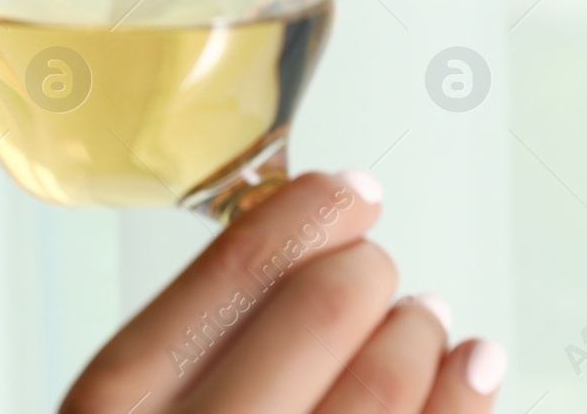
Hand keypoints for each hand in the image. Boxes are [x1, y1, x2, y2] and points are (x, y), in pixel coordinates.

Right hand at [60, 171, 506, 413]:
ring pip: (383, 390)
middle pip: (315, 320)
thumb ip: (186, 352)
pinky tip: (472, 371)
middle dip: (363, 271)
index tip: (342, 194)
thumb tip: (298, 251)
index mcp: (113, 410)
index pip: (224, 280)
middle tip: (375, 265)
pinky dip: (462, 403)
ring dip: (418, 333)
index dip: (297, 220)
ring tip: (424, 319)